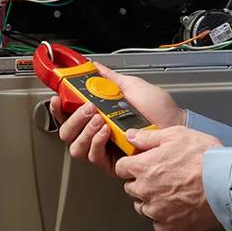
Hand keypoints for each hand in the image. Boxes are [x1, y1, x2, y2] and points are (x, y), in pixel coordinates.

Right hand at [50, 62, 186, 175]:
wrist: (173, 124)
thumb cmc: (158, 108)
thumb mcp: (130, 86)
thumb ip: (109, 78)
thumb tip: (95, 67)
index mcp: (98, 115)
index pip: (69, 115)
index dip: (59, 108)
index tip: (58, 98)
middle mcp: (97, 134)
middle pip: (67, 133)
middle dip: (74, 119)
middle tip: (88, 107)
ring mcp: (104, 149)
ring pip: (76, 147)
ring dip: (84, 130)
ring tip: (99, 118)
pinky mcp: (113, 163)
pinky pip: (94, 156)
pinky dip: (96, 142)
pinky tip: (105, 131)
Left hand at [114, 126, 221, 230]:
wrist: (226, 182)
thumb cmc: (205, 158)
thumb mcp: (176, 135)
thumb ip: (148, 137)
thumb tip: (131, 136)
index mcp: (144, 167)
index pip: (121, 168)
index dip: (130, 164)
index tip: (138, 163)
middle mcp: (146, 190)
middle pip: (130, 188)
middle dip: (140, 181)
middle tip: (158, 175)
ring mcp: (157, 209)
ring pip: (142, 207)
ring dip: (149, 200)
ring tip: (167, 191)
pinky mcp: (171, 224)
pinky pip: (157, 224)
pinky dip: (163, 217)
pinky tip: (174, 207)